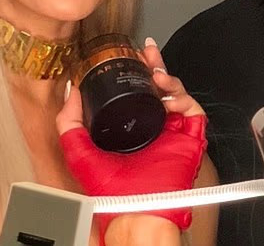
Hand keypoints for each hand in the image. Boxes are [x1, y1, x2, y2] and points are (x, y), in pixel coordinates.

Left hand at [56, 39, 206, 241]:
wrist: (131, 212)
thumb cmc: (108, 191)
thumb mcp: (78, 150)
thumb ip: (69, 120)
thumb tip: (71, 89)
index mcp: (129, 125)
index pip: (135, 89)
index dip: (134, 69)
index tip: (128, 54)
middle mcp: (152, 125)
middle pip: (158, 85)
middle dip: (154, 63)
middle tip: (148, 52)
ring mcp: (172, 131)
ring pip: (176, 93)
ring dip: (168, 77)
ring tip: (156, 73)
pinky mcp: (189, 138)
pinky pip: (193, 111)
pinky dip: (184, 98)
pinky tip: (168, 95)